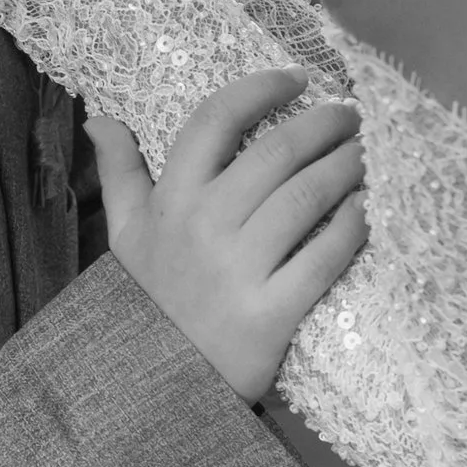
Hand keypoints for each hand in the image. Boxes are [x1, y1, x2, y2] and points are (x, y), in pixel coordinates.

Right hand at [92, 74, 365, 401]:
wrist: (153, 387)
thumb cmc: (147, 299)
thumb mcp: (124, 233)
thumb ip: (118, 171)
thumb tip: (99, 117)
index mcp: (172, 200)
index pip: (215, 120)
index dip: (260, 90)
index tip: (296, 79)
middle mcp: (206, 225)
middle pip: (277, 152)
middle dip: (324, 125)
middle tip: (351, 116)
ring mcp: (241, 268)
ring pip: (308, 196)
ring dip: (346, 166)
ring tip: (365, 154)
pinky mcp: (273, 312)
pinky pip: (325, 256)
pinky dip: (352, 226)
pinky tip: (367, 210)